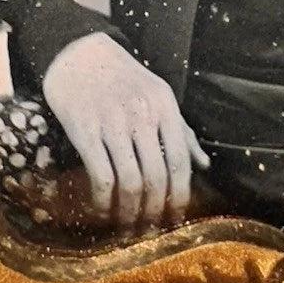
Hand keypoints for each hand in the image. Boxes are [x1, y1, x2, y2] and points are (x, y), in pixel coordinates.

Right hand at [42, 32, 209, 231]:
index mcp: (164, 105)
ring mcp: (112, 122)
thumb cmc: (122, 78)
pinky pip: (100, 175)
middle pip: (156, 177)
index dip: (180, 195)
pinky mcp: (84, 129)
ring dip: (129, 212)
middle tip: (150, 230)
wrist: (78, 52)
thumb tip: (204, 166)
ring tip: (127, 227)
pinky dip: (103, 200)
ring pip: (130, 182)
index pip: (180, 160)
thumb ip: (181, 130)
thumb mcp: (158, 94)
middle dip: (155, 211)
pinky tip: (102, 209)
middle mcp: (142, 114)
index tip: (177, 218)